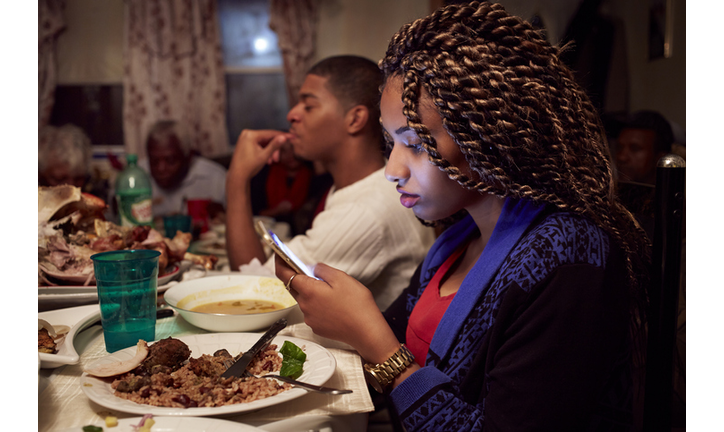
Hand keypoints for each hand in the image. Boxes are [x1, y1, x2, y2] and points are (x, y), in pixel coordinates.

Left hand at [227, 129, 293, 182]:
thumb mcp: (264, 156)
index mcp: (250, 134)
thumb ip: (274, 145)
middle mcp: (246, 133)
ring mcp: (245, 138)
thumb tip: (284, 137)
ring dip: (269, 151)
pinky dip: (264, 151)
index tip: (292, 136)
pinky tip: (267, 160)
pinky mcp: (245, 143)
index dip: (282, 136)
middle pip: (267, 138)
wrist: (237, 176)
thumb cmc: (249, 167)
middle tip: (277, 159)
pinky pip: (258, 144)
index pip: (270, 133)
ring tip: (271, 161)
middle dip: (274, 148)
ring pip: (263, 142)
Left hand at [275, 256, 399, 362]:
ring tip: (332, 290)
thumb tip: (311, 268)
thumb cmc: (357, 305)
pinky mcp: (317, 327)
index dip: (279, 262)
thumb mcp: (341, 278)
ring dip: (311, 292)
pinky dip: (318, 304)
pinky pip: (312, 311)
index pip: (284, 274)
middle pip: (294, 286)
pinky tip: (334, 304)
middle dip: (299, 277)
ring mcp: (310, 318)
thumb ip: (322, 269)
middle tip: (312, 270)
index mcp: (308, 291)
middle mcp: (305, 306)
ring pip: (304, 299)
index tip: (278, 254)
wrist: (367, 332)